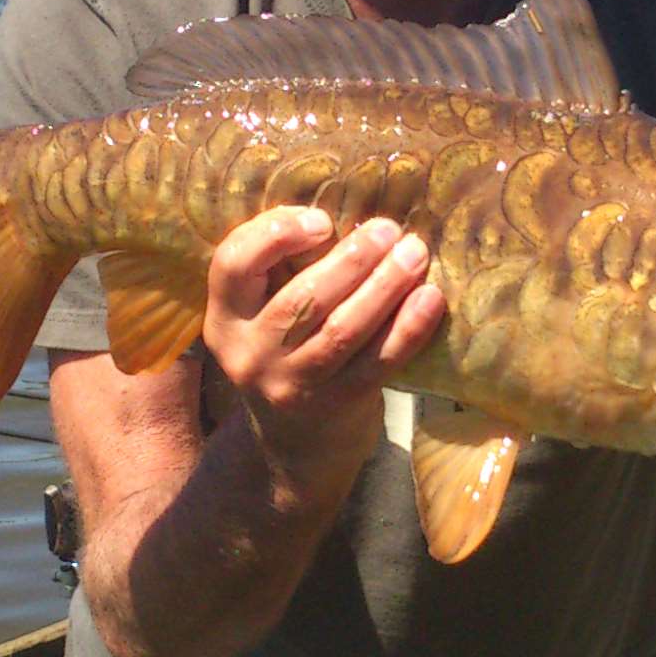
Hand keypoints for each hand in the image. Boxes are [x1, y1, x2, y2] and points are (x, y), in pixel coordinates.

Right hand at [202, 206, 444, 500]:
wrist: (297, 446)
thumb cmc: (288, 354)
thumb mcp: (263, 318)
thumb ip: (285, 273)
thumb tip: (348, 211)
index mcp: (224, 320)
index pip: (233, 266)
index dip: (274, 234)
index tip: (321, 220)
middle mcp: (251, 355)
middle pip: (303, 298)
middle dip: (352, 258)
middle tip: (389, 230)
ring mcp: (294, 385)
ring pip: (343, 329)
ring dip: (385, 286)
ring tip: (414, 253)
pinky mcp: (338, 405)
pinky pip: (379, 361)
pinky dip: (409, 327)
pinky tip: (431, 298)